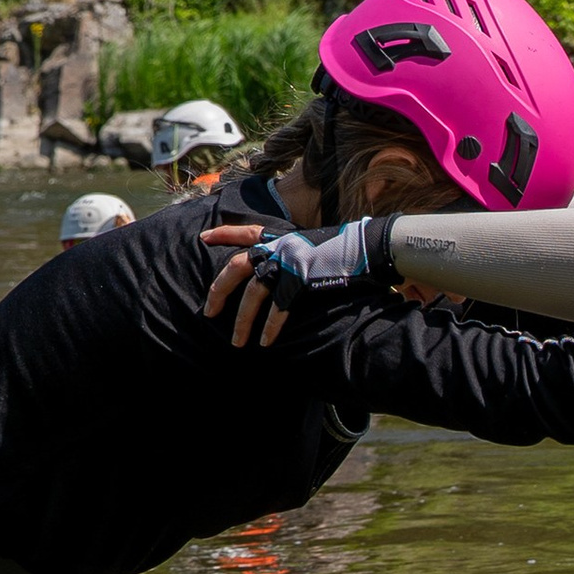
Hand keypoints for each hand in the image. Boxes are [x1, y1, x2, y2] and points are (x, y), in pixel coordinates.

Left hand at [201, 217, 386, 349]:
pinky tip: (265, 342)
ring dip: (242, 320)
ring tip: (237, 342)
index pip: (246, 232)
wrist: (370, 247)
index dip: (224, 234)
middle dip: (220, 290)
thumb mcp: (312, 246)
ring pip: (253, 291)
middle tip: (208, 311)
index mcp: (282, 236)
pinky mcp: (302, 277)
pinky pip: (279, 306)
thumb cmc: (346, 250)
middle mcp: (281, 245)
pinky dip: (270, 325)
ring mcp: (290, 260)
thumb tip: (281, 270)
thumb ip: (293, 253)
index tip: (203, 238)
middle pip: (237, 266)